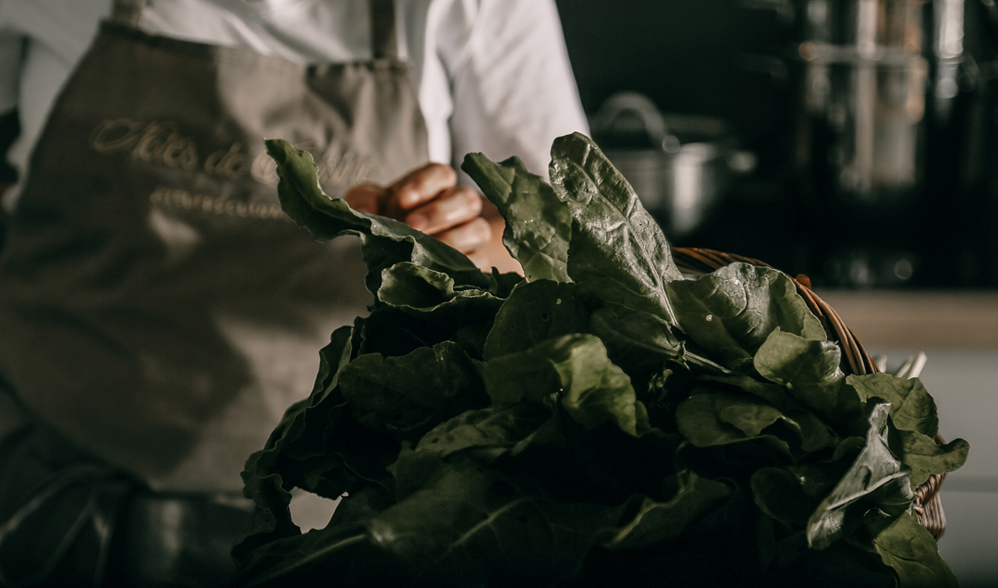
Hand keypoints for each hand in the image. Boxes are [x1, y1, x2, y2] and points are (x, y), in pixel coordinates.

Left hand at [344, 163, 520, 274]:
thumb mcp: (367, 205)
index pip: (442, 174)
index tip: (402, 199)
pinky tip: (441, 269)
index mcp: (435, 186)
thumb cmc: (384, 221)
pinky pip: (480, 262)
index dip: (426, 184)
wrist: (393, 256)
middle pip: (467, 199)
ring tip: (428, 251)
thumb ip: (363, 200)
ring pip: (479, 230)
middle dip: (440, 213)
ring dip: (454, 240)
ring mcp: (470, 234)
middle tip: (413, 226)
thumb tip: (365, 211)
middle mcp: (458, 206)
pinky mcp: (475, 262)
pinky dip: (463, 266)